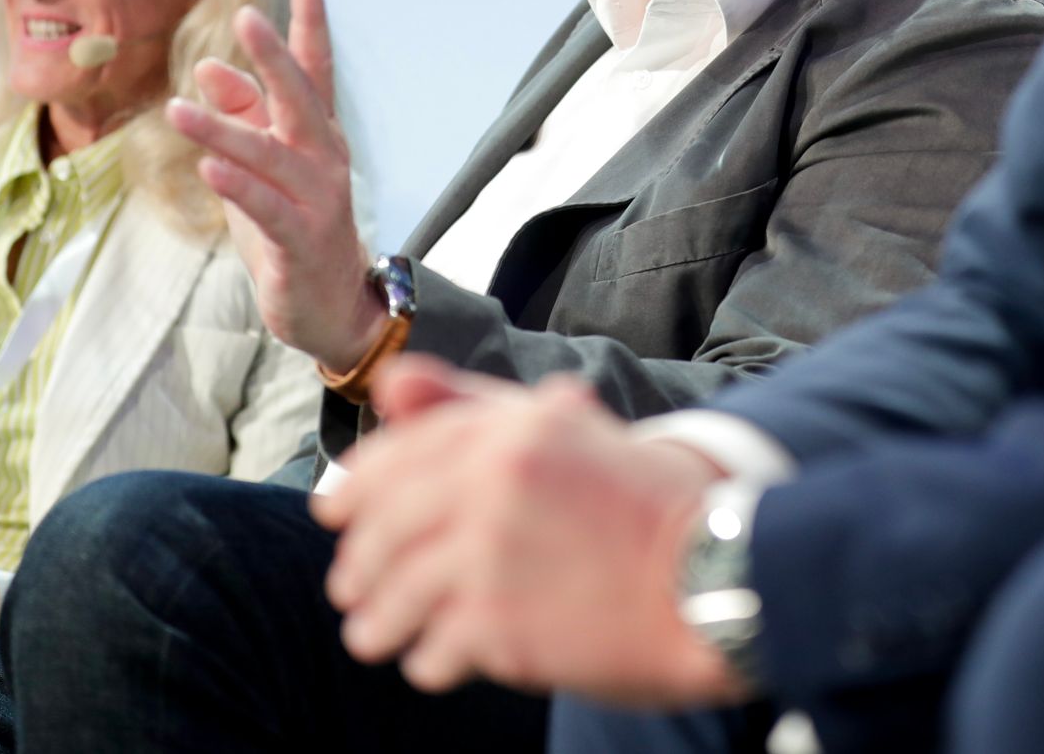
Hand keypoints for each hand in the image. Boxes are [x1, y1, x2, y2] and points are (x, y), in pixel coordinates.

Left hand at [166, 0, 382, 370]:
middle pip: (300, 100)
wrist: (333, 306)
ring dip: (224, 130)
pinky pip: (267, 209)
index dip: (310, 26)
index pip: (315, 72)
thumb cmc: (294, 228)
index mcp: (317, 136)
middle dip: (274, 58)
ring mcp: (317, 200)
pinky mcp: (300, 240)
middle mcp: (324, 159)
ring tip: (178, 109)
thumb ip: (244, 118)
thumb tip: (210, 68)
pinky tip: (210, 169)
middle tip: (247, 18)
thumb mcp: (265, 168)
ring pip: (270, 155)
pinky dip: (239, 187)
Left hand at [311, 356, 742, 706]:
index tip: (332, 510)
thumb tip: (389, 384)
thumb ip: (471, 402)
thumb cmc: (637, 500)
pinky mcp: (501, 625)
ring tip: (372, 635)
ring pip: (395, 594)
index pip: (398, 453)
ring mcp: (493, 556)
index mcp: (508, 430)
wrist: (711, 573)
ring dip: (375, 620)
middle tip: (349, 586)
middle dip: (358, 563)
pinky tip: (431, 661)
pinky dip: (424, 658)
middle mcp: (493, 484)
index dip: (355, 485)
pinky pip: (431, 647)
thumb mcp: (561, 427)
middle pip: (385, 527)